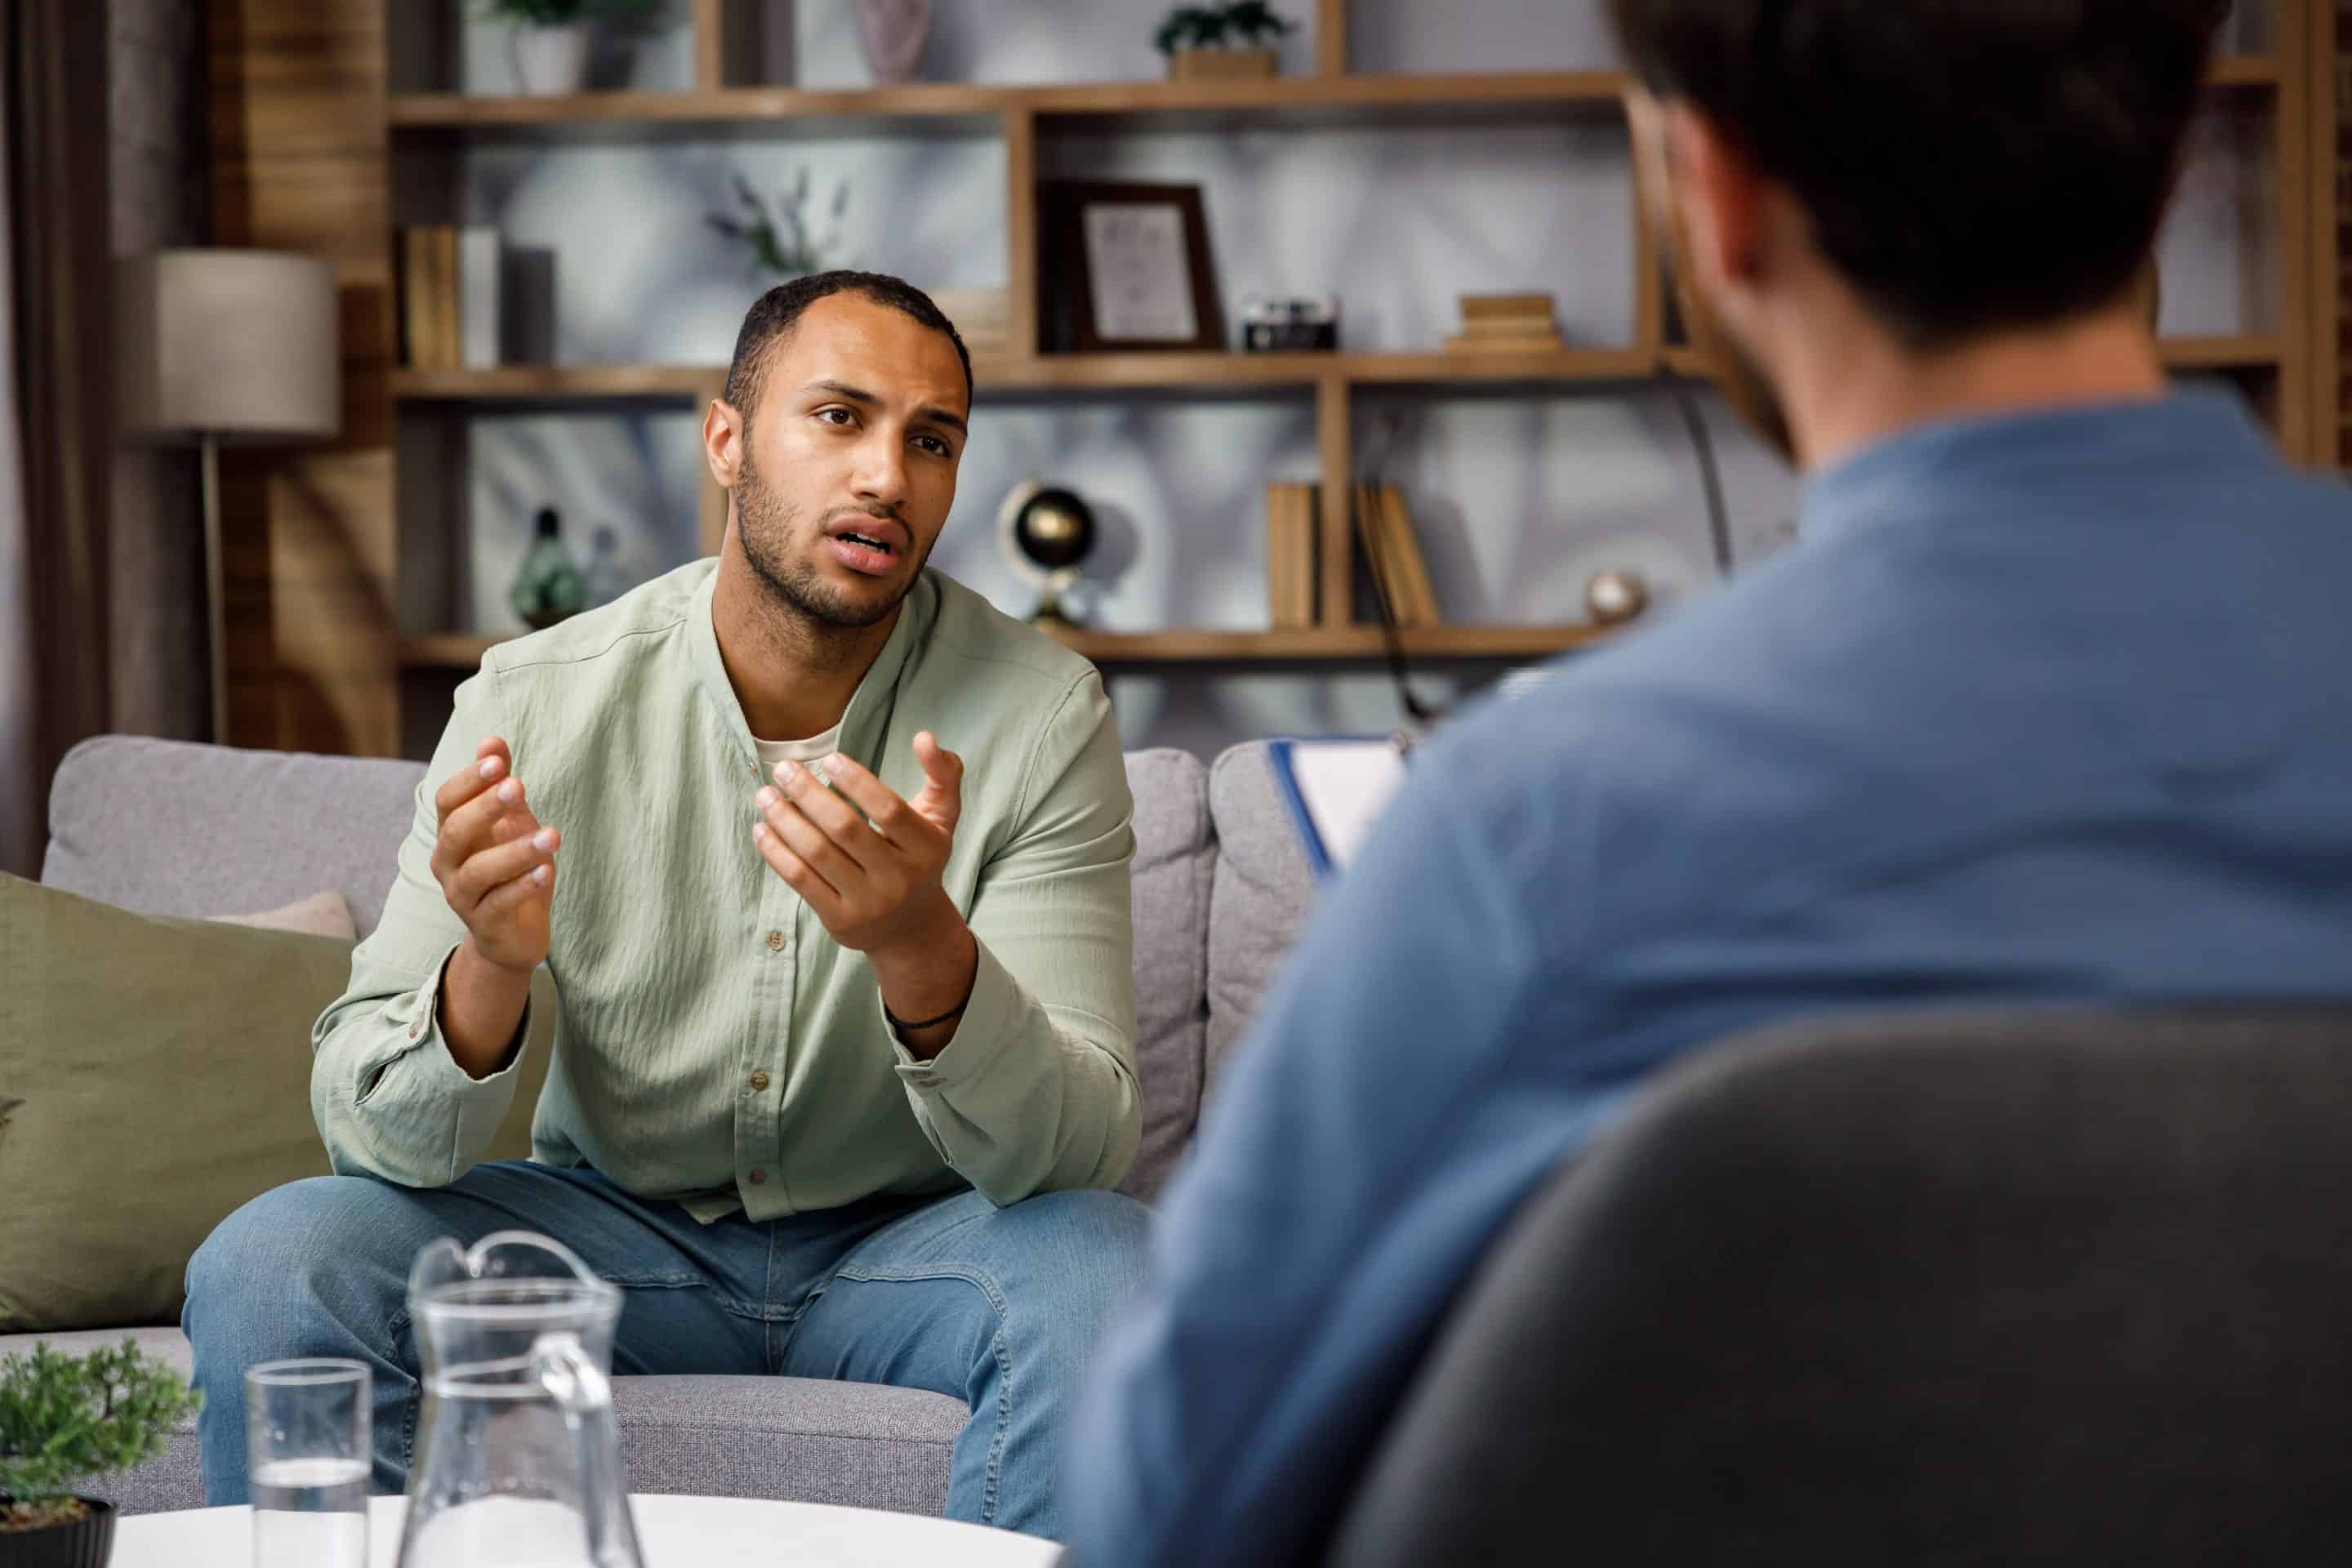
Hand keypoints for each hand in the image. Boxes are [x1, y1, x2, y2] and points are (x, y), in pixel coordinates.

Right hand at [429, 737, 558, 975]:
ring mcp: (463, 895)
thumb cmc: (511, 869)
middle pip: (455, 830)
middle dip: (486, 806)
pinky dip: (523, 886)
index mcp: (452, 832)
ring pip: (479, 870)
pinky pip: (500, 903)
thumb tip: (492, 740)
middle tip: (519, 786)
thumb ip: (500, 785)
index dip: (469, 780)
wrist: (513, 934)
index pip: (448, 800)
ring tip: (553, 836)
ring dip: (516, 850)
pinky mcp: (484, 924)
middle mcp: (448, 862)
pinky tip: (547, 871)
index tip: (497, 760)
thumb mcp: (510, 822)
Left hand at [752, 732, 963, 956]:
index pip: (889, 810)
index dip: (857, 782)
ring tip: (765, 794)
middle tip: (783, 769)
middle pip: (846, 829)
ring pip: (817, 853)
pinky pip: (800, 880)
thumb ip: (943, 773)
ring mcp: (869, 903)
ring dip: (784, 820)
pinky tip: (762, 829)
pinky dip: (776, 852)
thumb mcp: (942, 817)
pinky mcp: (840, 919)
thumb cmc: (919, 858)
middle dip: (808, 794)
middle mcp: (899, 878)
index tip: (828, 759)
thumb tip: (924, 737)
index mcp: (927, 848)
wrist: (911, 927)